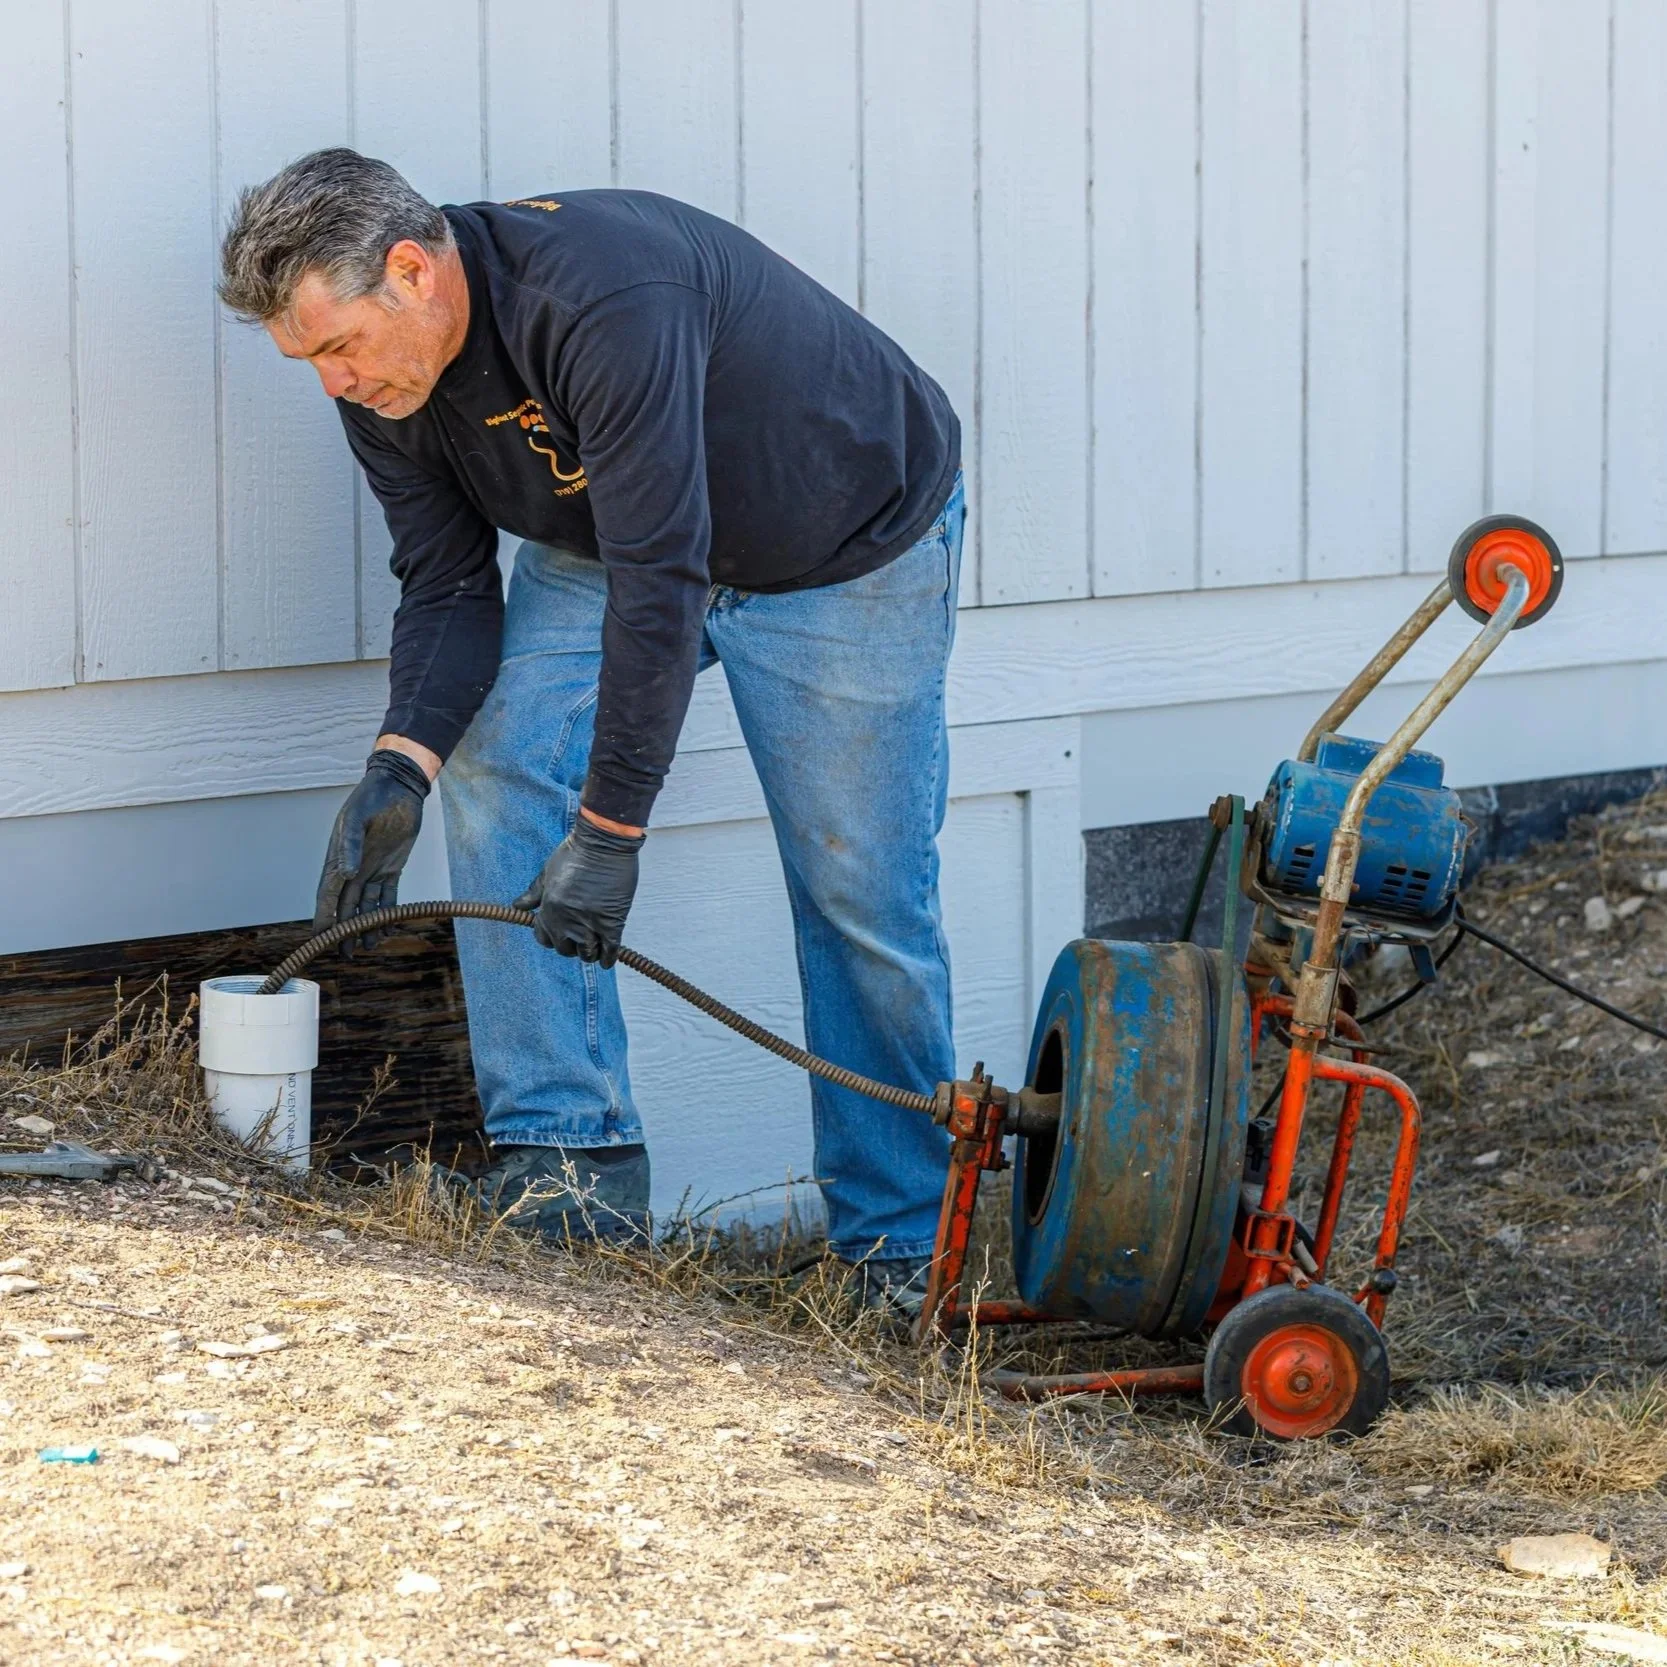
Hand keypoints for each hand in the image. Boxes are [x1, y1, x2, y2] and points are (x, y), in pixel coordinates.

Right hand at [313, 749, 431, 946]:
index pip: (328, 895)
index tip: (320, 938)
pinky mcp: (392, 868)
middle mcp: (352, 868)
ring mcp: (372, 869)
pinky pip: (387, 896)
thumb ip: (350, 845)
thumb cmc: (371, 797)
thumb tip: (346, 873)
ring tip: (367, 947)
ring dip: (366, 926)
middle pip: (345, 907)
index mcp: (337, 858)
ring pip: (366, 905)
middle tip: (344, 954)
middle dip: (344, 930)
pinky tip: (386, 928)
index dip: (324, 917)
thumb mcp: (356, 817)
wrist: (399, 787)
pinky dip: (387, 912)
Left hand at [514, 813, 644, 965]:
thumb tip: (518, 906)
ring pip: (586, 954)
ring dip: (589, 953)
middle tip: (579, 939)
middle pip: (565, 949)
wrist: (603, 844)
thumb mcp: (547, 872)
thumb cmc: (574, 853)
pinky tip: (606, 960)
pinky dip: (607, 957)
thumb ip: (533, 893)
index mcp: (549, 909)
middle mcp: (567, 921)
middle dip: (571, 946)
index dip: (552, 936)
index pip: (544, 939)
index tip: (561, 933)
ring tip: (593, 948)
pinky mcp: (612, 922)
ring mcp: (589, 923)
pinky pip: (609, 949)